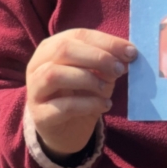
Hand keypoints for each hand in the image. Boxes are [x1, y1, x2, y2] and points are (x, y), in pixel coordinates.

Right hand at [26, 29, 136, 157]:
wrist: (67, 132)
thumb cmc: (81, 96)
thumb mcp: (97, 75)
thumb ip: (107, 64)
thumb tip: (126, 57)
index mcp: (51, 48)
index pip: (78, 35)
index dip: (106, 42)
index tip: (131, 52)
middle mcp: (37, 65)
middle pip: (62, 50)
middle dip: (97, 57)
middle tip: (120, 69)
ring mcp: (35, 91)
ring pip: (54, 75)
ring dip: (87, 79)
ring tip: (107, 89)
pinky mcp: (40, 116)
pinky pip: (63, 106)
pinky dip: (88, 104)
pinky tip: (104, 106)